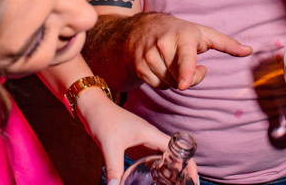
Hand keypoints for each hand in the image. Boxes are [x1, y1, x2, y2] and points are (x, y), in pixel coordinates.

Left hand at [76, 90, 200, 184]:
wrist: (91, 108)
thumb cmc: (103, 119)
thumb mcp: (109, 146)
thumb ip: (114, 169)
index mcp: (151, 134)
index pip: (177, 149)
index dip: (189, 163)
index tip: (194, 179)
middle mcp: (150, 136)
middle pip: (174, 154)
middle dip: (182, 169)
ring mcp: (143, 140)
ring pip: (163, 156)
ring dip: (170, 169)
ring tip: (174, 184)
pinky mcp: (135, 144)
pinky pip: (151, 157)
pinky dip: (157, 167)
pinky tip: (154, 178)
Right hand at [128, 14, 252, 89]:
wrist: (144, 28)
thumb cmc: (181, 31)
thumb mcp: (204, 34)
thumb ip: (227, 44)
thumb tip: (249, 50)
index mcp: (183, 36)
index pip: (186, 57)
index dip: (186, 72)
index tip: (183, 84)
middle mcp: (164, 45)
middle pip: (182, 79)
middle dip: (189, 77)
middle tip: (190, 62)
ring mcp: (149, 56)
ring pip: (169, 84)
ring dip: (175, 79)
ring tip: (173, 62)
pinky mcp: (139, 66)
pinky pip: (157, 86)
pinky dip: (163, 81)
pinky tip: (162, 67)